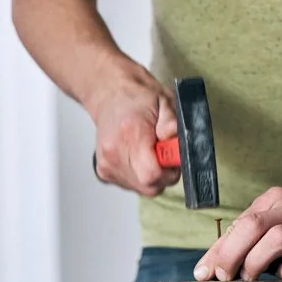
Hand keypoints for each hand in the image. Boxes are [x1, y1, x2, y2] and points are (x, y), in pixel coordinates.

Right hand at [91, 64, 180, 196]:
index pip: (151, 174)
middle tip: (165, 153)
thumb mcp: (166, 101)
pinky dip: (141, 175)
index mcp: (131, 134)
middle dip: (164, 175)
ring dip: (153, 175)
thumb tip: (177, 143)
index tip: (173, 158)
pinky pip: (132, 185)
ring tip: (151, 151)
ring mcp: (107, 163)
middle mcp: (114, 152)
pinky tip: (140, 156)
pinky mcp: (104, 171)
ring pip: (141, 188)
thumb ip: (173, 123)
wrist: (111, 93)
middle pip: (148, 185)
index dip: (169, 171)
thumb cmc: (139, 97)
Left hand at [194, 186, 281, 281]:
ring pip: (275, 238)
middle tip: (224, 277)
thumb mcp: (268, 233)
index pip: (238, 223)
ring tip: (250, 277)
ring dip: (256, 262)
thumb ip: (238, 247)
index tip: (204, 274)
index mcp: (274, 200)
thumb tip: (204, 271)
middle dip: (231, 254)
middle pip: (252, 225)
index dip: (218, 250)